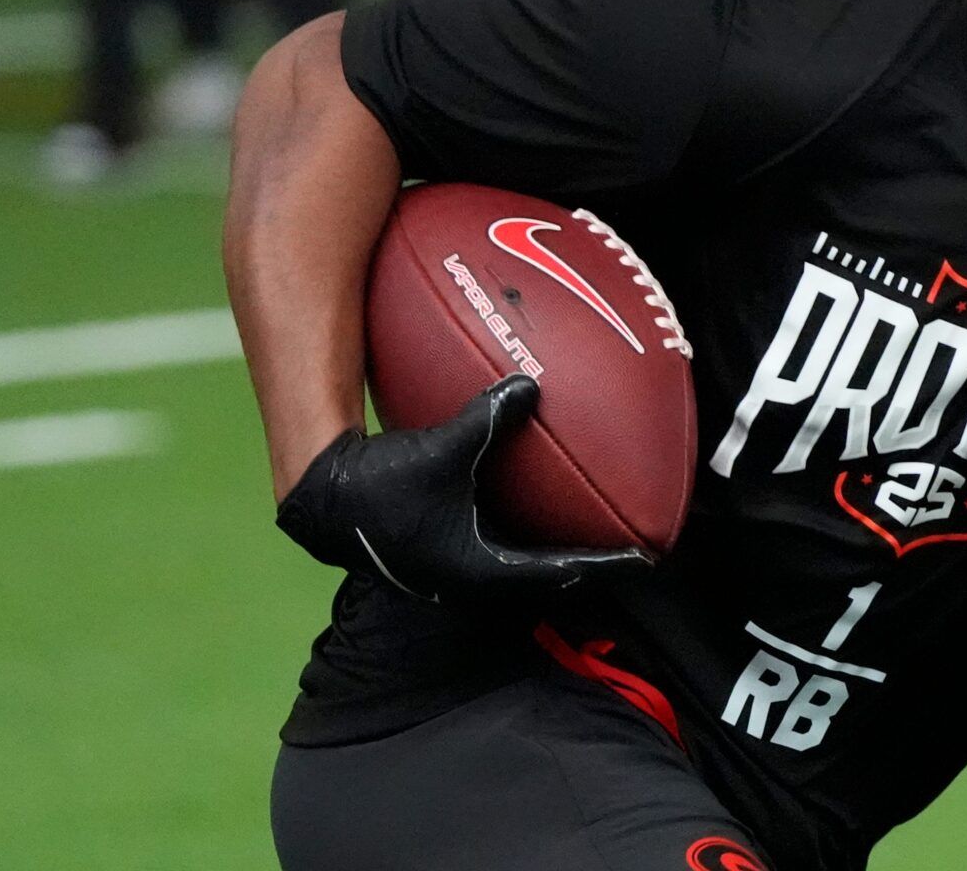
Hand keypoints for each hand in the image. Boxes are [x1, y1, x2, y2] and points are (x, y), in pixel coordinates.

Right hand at [275, 374, 650, 599]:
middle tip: (626, 551)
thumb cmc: (382, 482)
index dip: (605, 565)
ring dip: (554, 556)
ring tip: (588, 538)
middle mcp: (472, 581)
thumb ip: (490, 418)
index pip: (561, 572)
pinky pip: (498, 553)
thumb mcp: (443, 447)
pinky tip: (530, 514)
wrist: (322, 501)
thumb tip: (531, 385)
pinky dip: (525, 539)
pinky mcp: (440, 558)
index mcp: (481, 570)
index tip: (643, 560)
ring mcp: (455, 573)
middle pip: (547, 580)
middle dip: (587, 566)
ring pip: (521, 572)